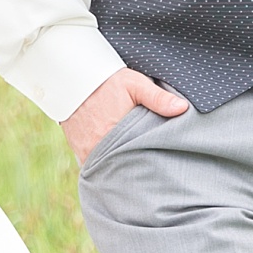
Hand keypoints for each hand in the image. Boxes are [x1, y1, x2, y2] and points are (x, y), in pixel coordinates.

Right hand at [63, 66, 189, 166]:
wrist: (69, 78)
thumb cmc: (105, 81)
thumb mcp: (134, 84)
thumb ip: (157, 97)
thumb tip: (182, 108)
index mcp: (115, 135)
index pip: (136, 160)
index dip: (147, 166)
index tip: (158, 168)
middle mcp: (97, 148)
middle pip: (121, 169)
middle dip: (133, 171)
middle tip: (148, 174)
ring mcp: (86, 152)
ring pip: (107, 168)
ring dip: (118, 168)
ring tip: (133, 170)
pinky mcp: (79, 150)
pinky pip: (94, 165)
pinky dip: (105, 165)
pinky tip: (116, 162)